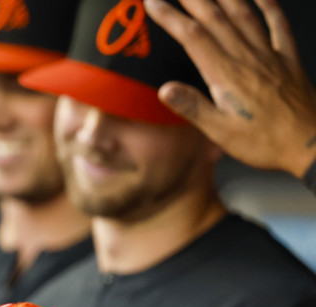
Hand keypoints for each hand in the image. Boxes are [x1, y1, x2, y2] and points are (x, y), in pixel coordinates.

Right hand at [145, 0, 315, 179]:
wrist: (309, 144)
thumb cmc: (265, 142)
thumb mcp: (221, 133)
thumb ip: (193, 107)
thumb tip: (165, 89)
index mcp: (227, 76)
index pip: (193, 38)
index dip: (171, 17)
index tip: (154, 2)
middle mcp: (248, 58)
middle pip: (216, 18)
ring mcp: (269, 55)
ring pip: (244, 14)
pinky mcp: (287, 59)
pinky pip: (278, 24)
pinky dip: (269, 5)